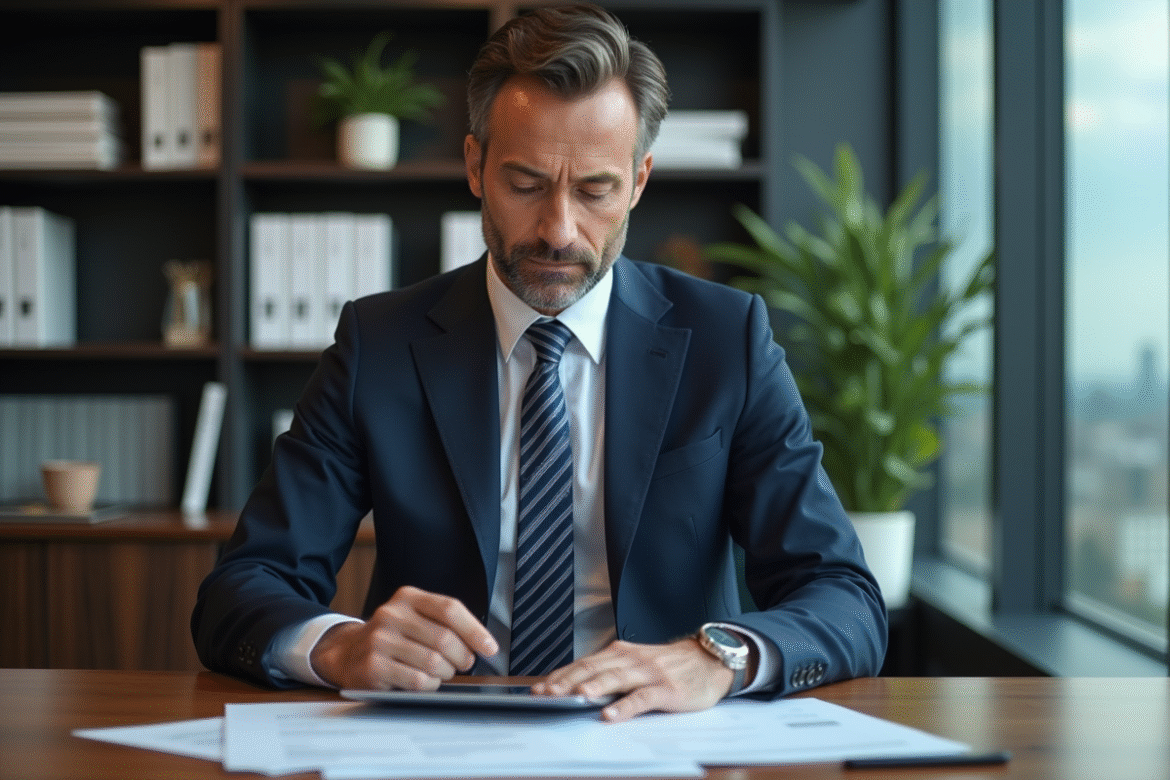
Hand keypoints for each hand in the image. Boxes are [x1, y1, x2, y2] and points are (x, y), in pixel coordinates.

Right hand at [309, 585, 498, 690]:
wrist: (348, 653)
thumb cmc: (392, 638)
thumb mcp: (414, 618)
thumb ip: (443, 623)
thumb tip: (481, 644)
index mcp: (408, 597)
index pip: (449, 609)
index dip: (474, 630)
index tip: (490, 647)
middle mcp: (392, 614)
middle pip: (444, 638)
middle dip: (462, 657)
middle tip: (463, 664)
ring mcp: (380, 639)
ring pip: (433, 661)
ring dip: (446, 673)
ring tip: (442, 672)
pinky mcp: (373, 665)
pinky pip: (417, 680)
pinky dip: (429, 685)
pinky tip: (425, 681)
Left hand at [531, 637, 735, 722]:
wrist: (709, 660)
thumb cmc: (669, 665)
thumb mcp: (637, 662)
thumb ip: (611, 671)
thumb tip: (577, 686)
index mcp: (621, 653)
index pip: (583, 663)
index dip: (560, 675)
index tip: (538, 687)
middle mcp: (631, 659)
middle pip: (593, 669)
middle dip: (567, 682)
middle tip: (546, 694)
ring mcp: (648, 673)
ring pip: (614, 678)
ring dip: (592, 688)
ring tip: (573, 698)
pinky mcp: (666, 689)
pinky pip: (642, 697)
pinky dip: (624, 706)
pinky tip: (610, 715)